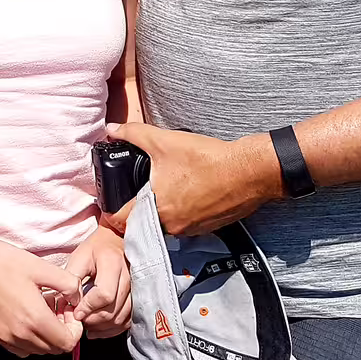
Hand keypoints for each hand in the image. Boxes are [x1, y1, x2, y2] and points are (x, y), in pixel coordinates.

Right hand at [0, 225, 83, 357]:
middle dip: (62, 331)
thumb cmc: (4, 261)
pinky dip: (30, 338)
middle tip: (58, 307)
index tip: (69, 310)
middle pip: (54, 349)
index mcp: (35, 319)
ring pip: (38, 350)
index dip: (75, 329)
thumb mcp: (41, 267)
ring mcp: (6, 338)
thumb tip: (77, 298)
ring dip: (46, 335)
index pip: (67, 344)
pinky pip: (21, 348)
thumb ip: (68, 284)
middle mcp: (20, 335)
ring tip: (42, 309)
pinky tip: (26, 316)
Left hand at [64, 224, 130, 337]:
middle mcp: (129, 278)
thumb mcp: (79, 257)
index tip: (75, 312)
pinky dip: (111, 330)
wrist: (115, 243)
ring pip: (120, 319)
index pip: (105, 294)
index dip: (88, 307)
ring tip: (86, 324)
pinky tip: (97, 329)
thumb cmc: (94, 250)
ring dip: (101, 327)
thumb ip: (72, 278)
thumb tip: (69, 304)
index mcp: (113, 264)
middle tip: (77, 320)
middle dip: (93, 320)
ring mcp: (136, 291)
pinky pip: (126, 322)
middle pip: (113, 310)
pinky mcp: (137, 300)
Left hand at [97, 121, 281, 238]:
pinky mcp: (209, 227)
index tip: (111, 200)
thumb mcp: (164, 141)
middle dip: (137, 208)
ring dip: (161, 210)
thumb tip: (112, 129)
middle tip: (137, 190)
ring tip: (164, 187)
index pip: (121, 221)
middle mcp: (172, 226)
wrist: (249, 172)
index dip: (111, 210)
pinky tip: (188, 192)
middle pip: (143, 223)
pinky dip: (183, 211)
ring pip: (166, 224)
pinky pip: (186, 223)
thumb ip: (134, 134)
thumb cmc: (206, 160)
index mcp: (156, 209)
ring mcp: (192, 230)